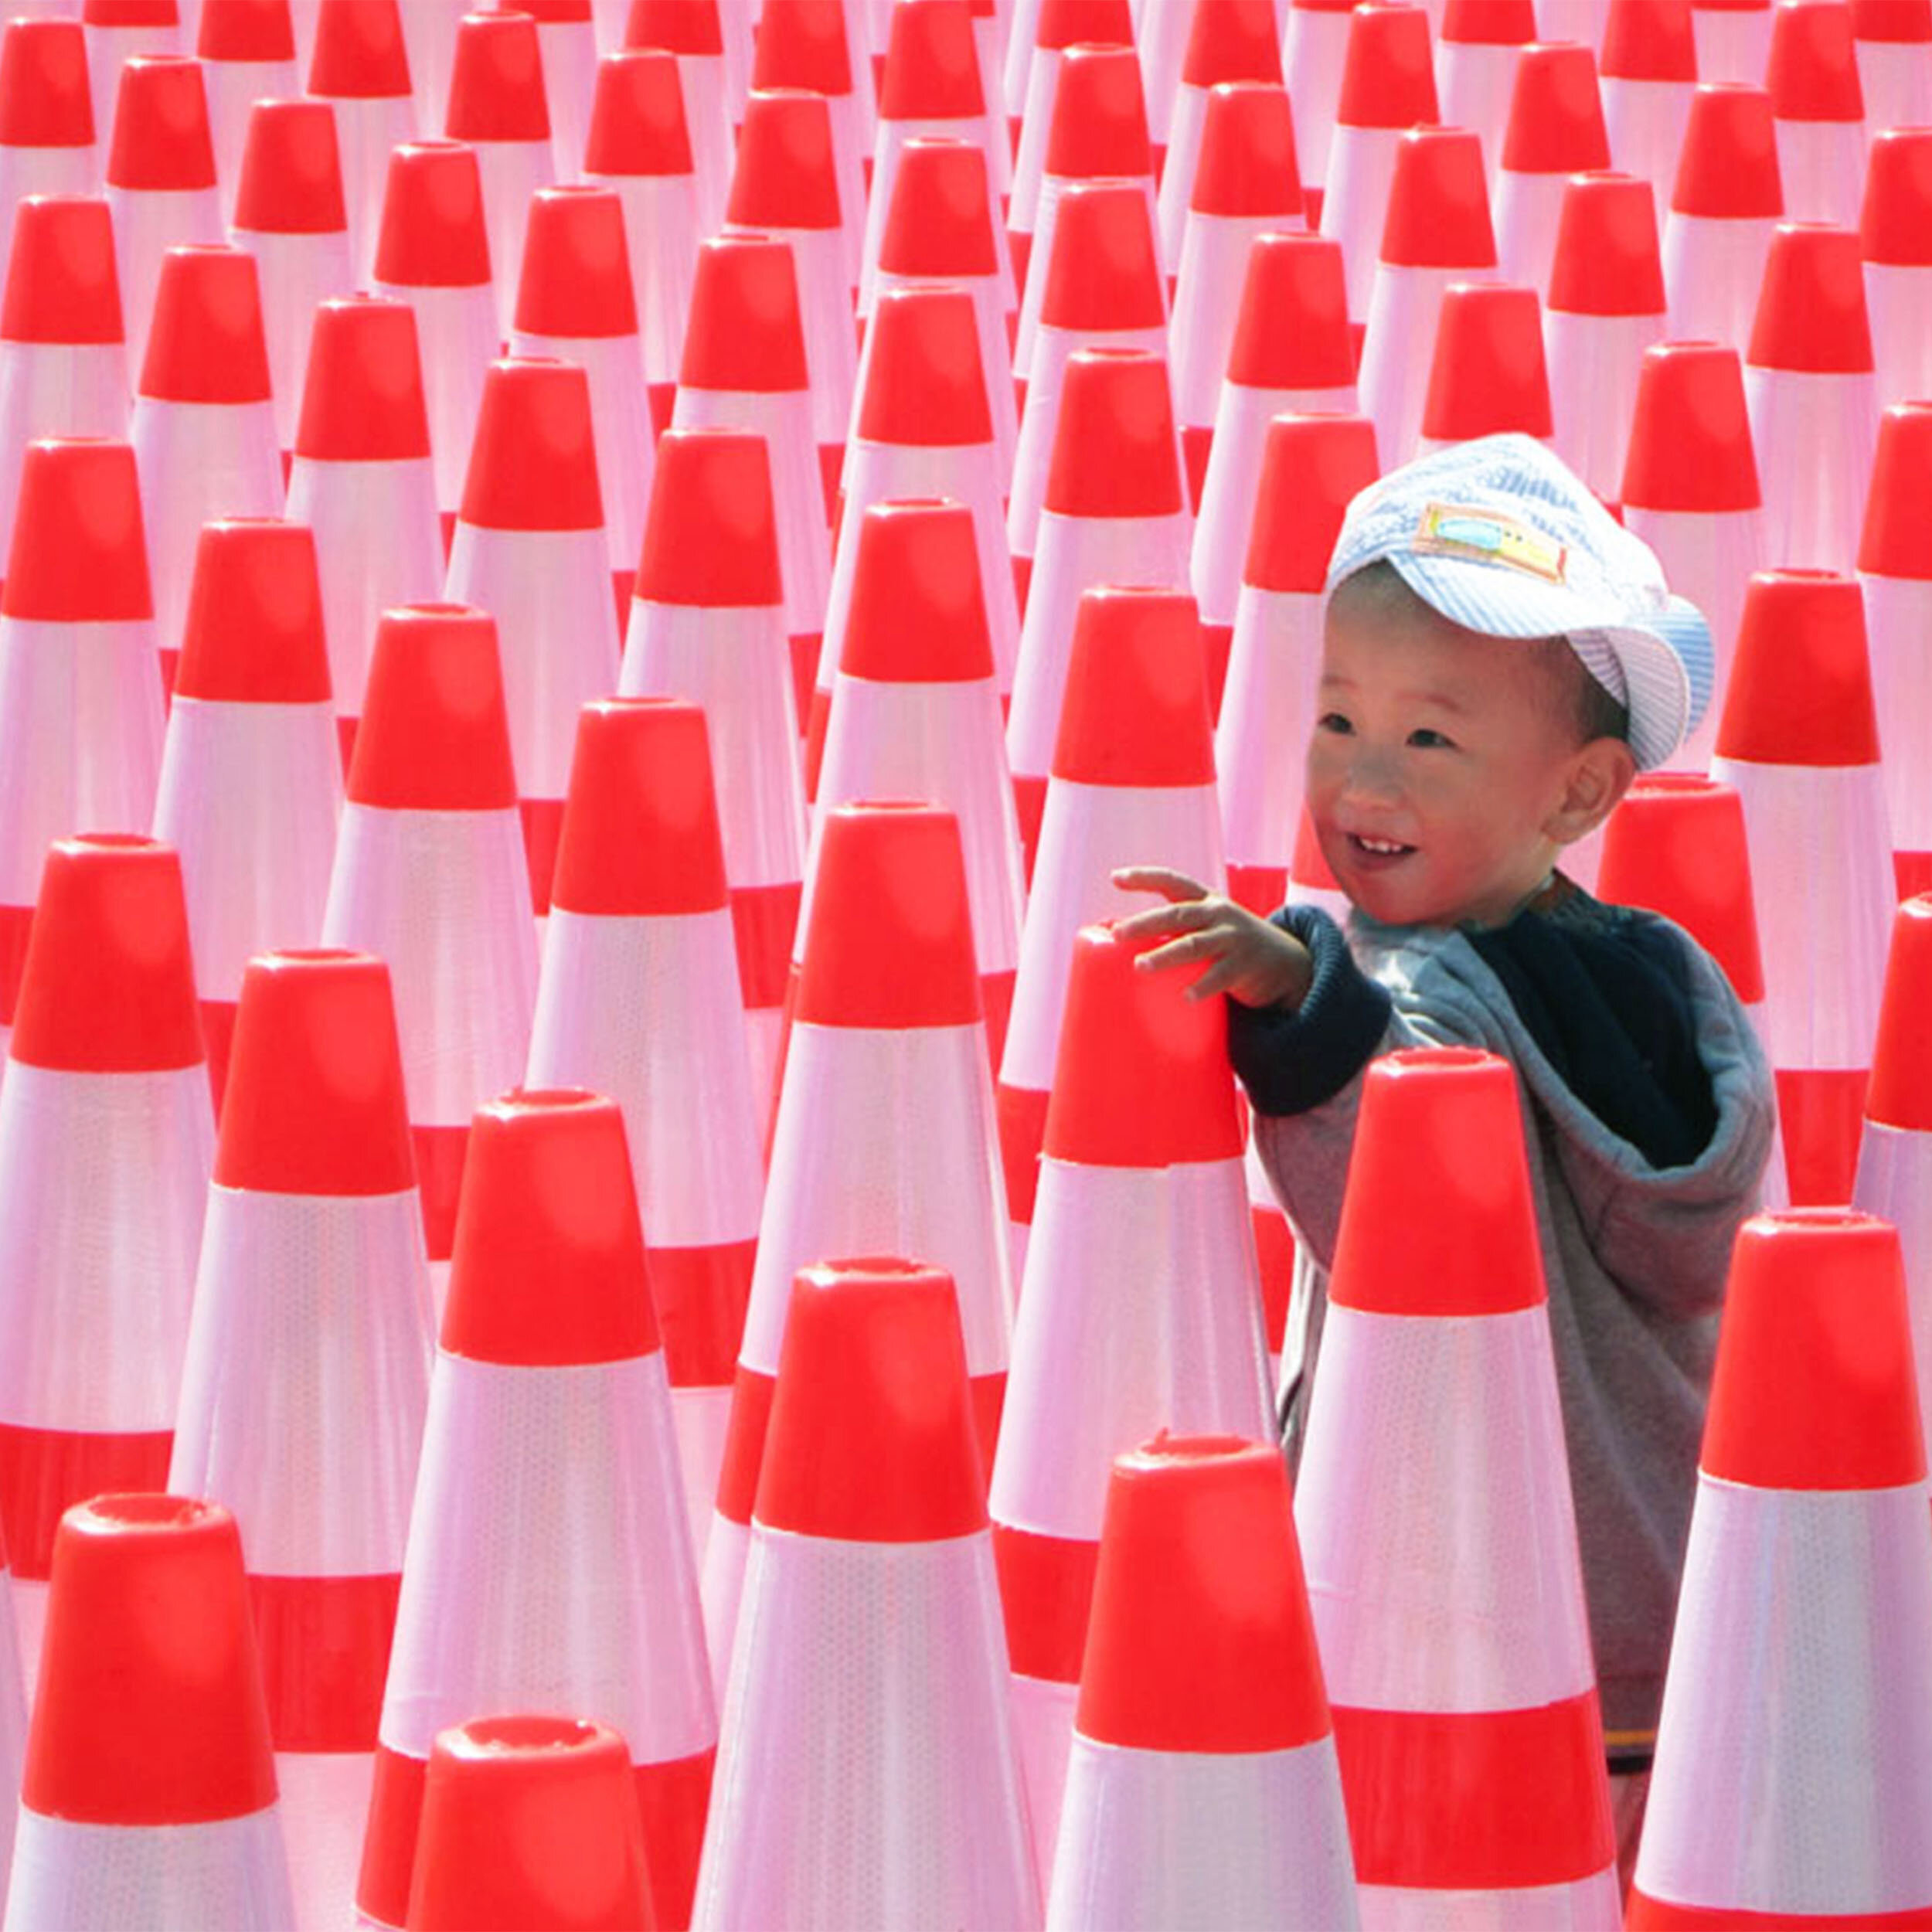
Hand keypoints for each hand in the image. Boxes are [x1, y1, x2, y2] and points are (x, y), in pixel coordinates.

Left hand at [1111, 867, 1313, 1008]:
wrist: (1286, 962)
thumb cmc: (1231, 943)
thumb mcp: (1209, 925)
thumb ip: (1177, 926)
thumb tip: (1121, 937)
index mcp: (1205, 900)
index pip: (1172, 880)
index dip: (1144, 877)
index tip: (1115, 878)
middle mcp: (1218, 914)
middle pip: (1177, 914)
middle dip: (1145, 923)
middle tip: (1117, 934)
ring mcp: (1233, 938)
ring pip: (1195, 944)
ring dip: (1166, 955)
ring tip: (1141, 966)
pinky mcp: (1245, 965)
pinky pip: (1220, 976)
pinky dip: (1202, 986)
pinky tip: (1185, 996)